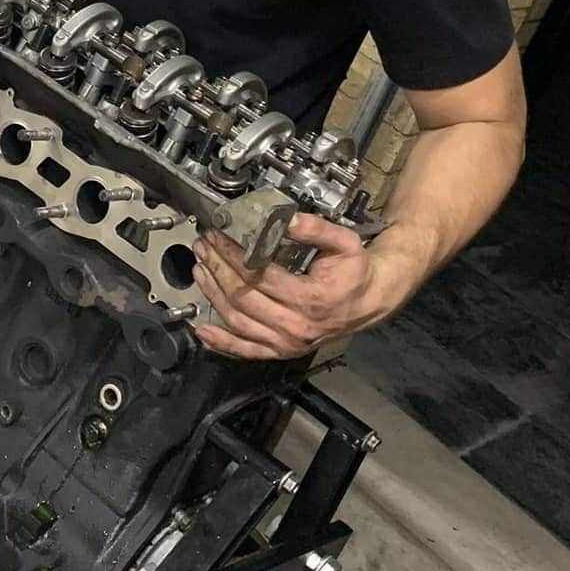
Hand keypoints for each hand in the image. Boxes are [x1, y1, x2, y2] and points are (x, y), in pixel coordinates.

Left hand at [192, 216, 381, 361]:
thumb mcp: (345, 243)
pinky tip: (203, 331)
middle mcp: (296, 326)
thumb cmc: (355, 273)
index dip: (232, 255)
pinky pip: (245, 350)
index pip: (258, 275)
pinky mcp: (280, 351)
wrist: (369, 301)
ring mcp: (286, 342)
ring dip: (212, 294)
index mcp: (310, 299)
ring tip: (200, 269)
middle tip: (204, 246)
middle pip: (242, 296)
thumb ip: (317, 229)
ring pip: (237, 320)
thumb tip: (287, 219)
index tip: (219, 236)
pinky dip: (221, 342)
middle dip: (217, 268)